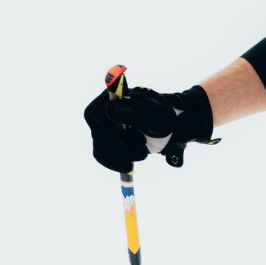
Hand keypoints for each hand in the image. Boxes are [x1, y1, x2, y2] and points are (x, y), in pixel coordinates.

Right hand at [84, 83, 213, 172]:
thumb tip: (109, 110)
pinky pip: (103, 157)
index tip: (117, 138)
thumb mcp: (152, 110)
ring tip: (142, 154)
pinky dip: (115, 163)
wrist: (170, 129)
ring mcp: (106, 129)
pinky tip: (129, 166)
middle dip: (116, 143)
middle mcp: (105, 113)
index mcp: (112, 98)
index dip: (102, 127)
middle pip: (96, 131)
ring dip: (120, 155)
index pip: (94, 111)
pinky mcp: (109, 145)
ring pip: (99, 147)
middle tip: (138, 146)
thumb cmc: (162, 114)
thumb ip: (132, 109)